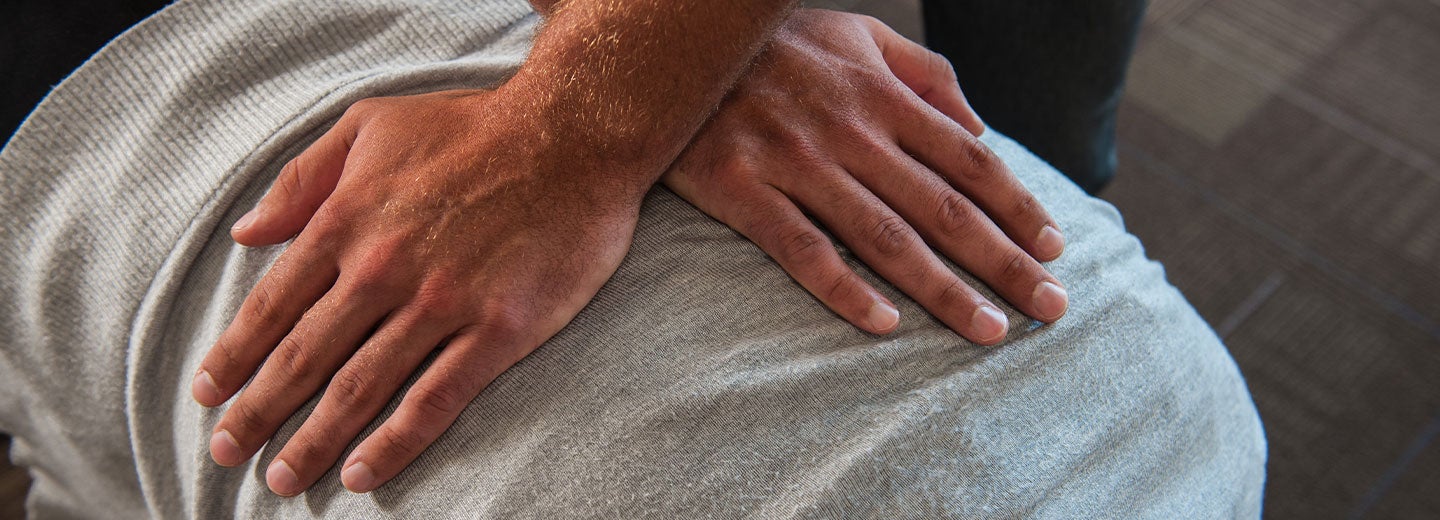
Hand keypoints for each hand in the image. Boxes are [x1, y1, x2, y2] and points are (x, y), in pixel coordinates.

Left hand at [193, 88, 643, 494]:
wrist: (573, 135)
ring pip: (359, 388)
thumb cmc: (472, 126)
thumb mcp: (370, 125)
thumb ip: (302, 178)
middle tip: (226, 452)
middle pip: (303, 358)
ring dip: (313, 440)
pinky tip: (362, 475)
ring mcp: (440, 304)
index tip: (207, 394)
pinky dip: (393, 443)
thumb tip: (247, 233)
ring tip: (282, 479)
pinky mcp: (496, 330)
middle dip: (257, 413)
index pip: (272, 305)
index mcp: (347, 222)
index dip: (233, 356)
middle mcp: (382, 270)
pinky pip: (434, 399)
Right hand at [662, 10, 1067, 344]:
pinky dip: (843, 289)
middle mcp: (848, 129)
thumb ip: (922, 74)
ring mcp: (793, 160)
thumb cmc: (772, 44)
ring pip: (883, 237)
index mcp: (880, 94)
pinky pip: (800, 248)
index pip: (967, 160)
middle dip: (1004, 261)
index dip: (1017, 206)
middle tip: (1051, 307)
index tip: (1056, 248)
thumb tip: (978, 129)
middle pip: (942, 207)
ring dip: (942, 289)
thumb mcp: (856, 34)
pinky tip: (885, 325)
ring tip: (987, 330)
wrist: (667, 46)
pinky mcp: (739, 188)